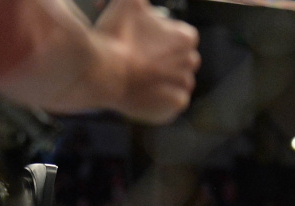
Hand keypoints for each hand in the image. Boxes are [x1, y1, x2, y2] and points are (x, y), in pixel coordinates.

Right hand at [94, 0, 200, 124]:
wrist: (104, 72)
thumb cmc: (115, 36)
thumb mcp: (128, 2)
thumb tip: (140, 0)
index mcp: (184, 37)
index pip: (183, 36)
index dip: (164, 38)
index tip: (147, 42)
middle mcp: (190, 61)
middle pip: (183, 60)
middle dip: (167, 60)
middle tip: (143, 60)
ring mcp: (183, 85)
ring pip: (179, 81)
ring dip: (165, 80)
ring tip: (143, 78)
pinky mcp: (175, 105)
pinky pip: (174, 102)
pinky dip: (163, 100)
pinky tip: (147, 94)